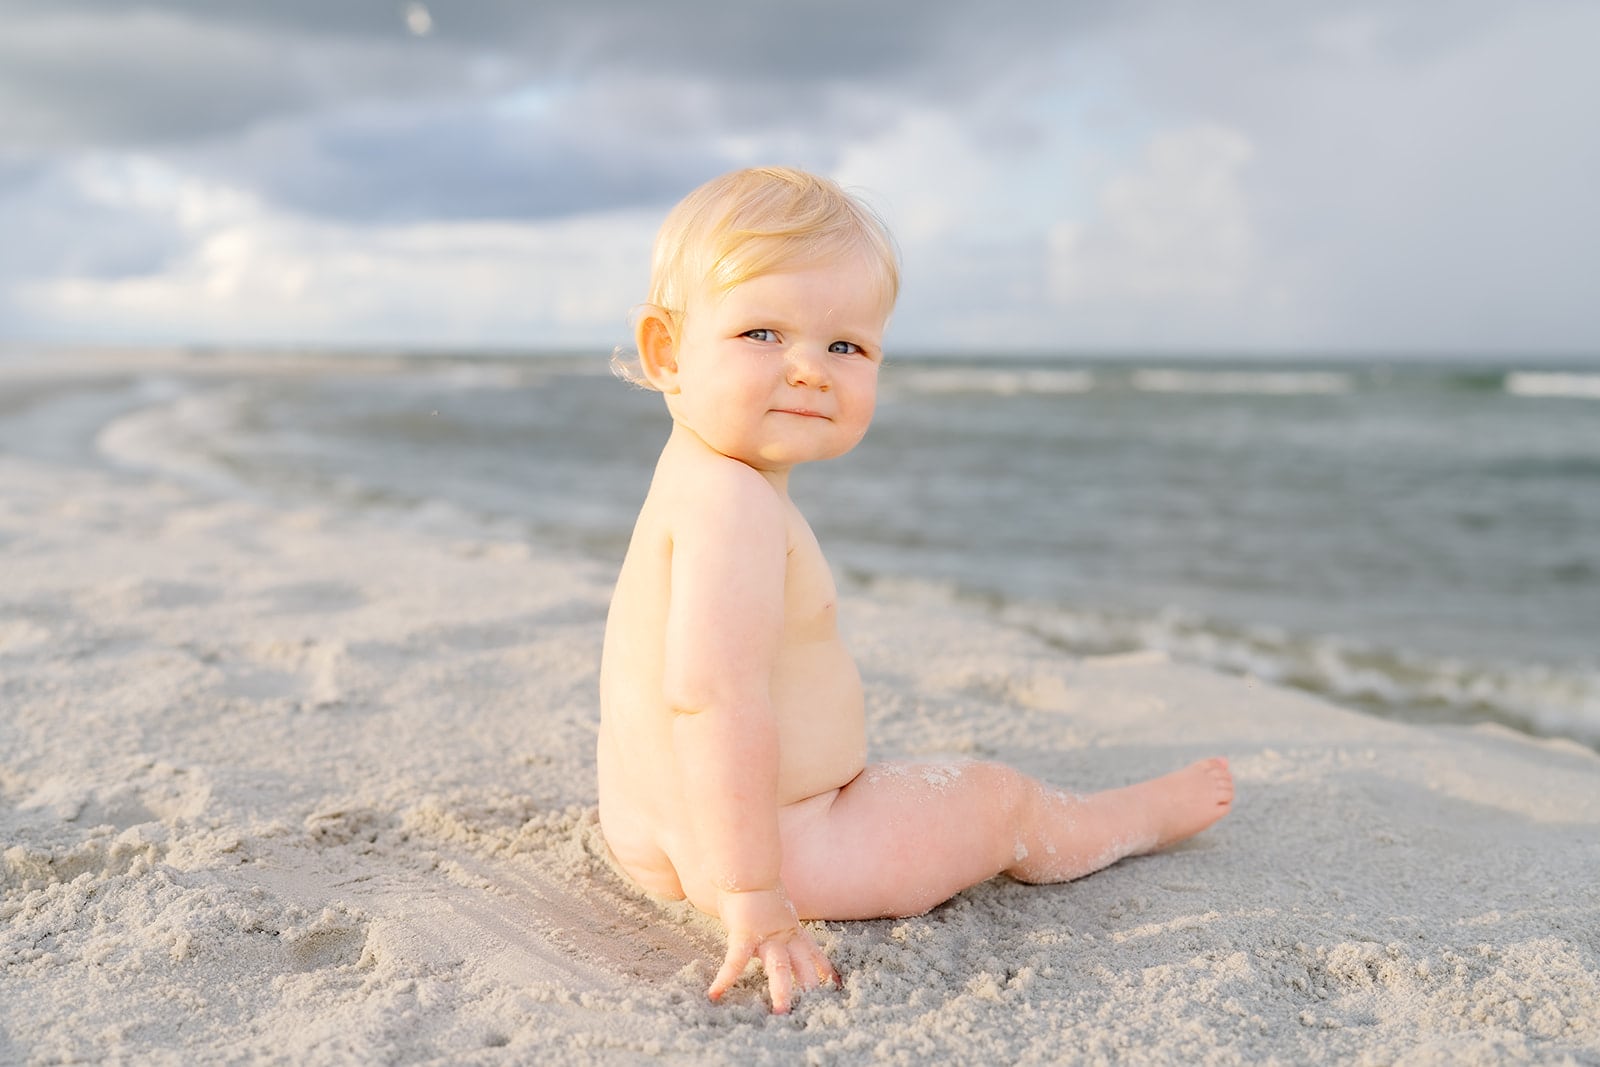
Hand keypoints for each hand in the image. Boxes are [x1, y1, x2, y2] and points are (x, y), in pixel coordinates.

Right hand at [708, 886, 838, 1012]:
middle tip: (815, 1008)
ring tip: (781, 1013)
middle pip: (802, 964)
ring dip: (782, 990)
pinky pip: (736, 960)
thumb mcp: (769, 905)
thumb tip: (764, 916)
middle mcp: (783, 935)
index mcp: (790, 928)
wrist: (747, 869)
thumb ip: (771, 915)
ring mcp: (767, 935)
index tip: (834, 982)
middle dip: (809, 986)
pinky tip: (715, 993)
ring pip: (780, 967)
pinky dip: (726, 977)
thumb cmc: (753, 884)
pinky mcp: (745, 934)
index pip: (812, 952)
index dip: (823, 967)